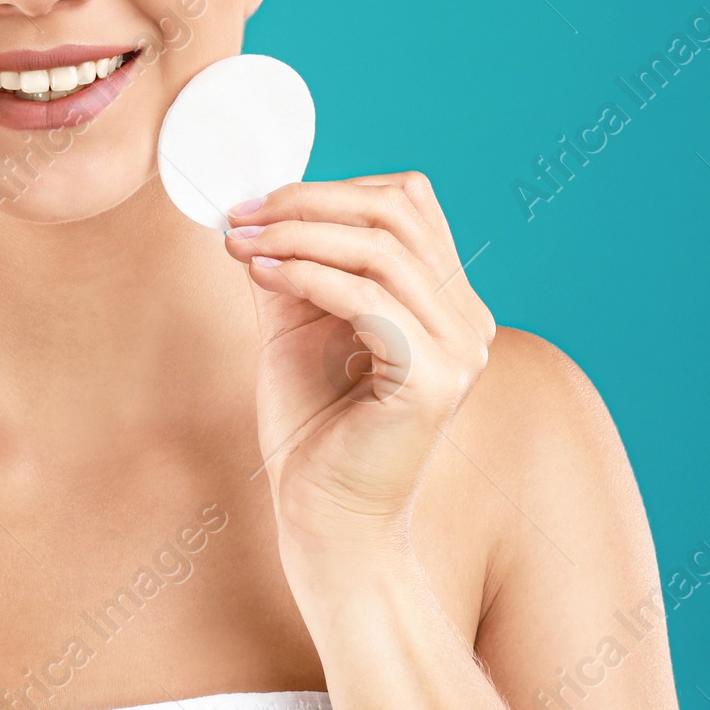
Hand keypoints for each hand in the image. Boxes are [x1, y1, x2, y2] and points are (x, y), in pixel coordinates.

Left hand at [223, 171, 495, 559]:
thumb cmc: (313, 429)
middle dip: (309, 202)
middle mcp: (467, 320)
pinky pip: (368, 300)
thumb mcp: (297, 325)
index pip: (407, 203)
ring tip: (243, 245)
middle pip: (397, 212)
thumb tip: (256, 209)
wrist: (323, 519)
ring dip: (298, 235)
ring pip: (381, 249)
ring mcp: (459, 351)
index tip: (255, 206)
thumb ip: (291, 265)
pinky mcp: (432, 381)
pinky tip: (261, 274)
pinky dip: (307, 275)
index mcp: (446, 302)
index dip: (329, 190)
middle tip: (242, 216)